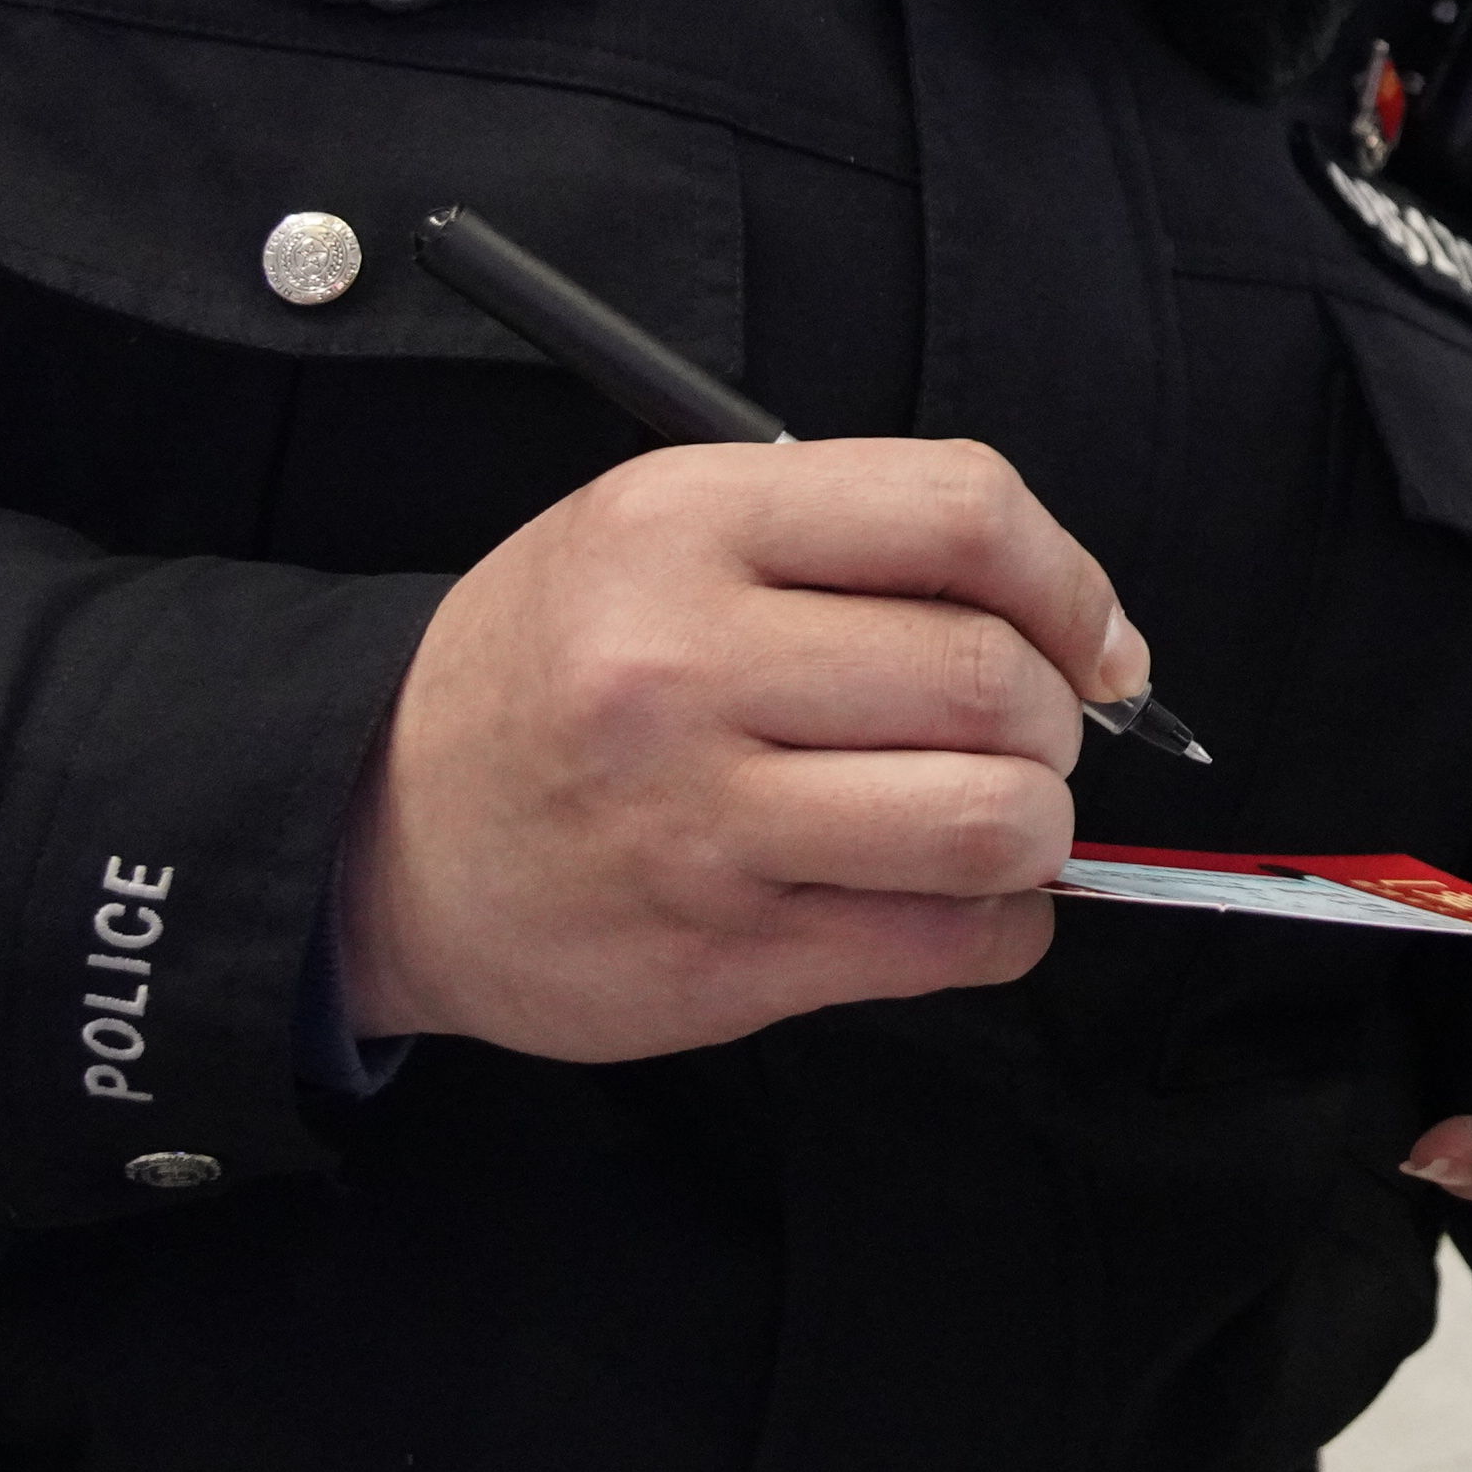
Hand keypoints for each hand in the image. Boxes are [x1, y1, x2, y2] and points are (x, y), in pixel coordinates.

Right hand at [338, 440, 1138, 1059]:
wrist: (378, 829)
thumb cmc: (554, 672)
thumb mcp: (662, 530)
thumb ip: (854, 543)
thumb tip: (1083, 630)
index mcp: (686, 525)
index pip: (963, 514)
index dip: (1071, 581)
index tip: (1093, 636)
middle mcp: (686, 665)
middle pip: (994, 677)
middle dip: (1058, 717)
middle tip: (1024, 735)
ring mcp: (700, 823)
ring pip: (991, 821)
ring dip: (1037, 827)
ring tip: (993, 817)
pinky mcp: (718, 957)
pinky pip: (948, 944)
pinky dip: (1000, 925)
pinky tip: (954, 899)